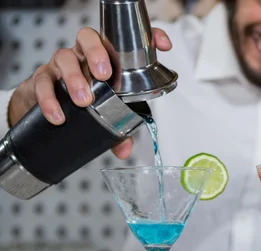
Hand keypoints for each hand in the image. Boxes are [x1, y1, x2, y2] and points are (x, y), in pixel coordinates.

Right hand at [7, 27, 172, 158]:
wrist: (46, 108)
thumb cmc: (83, 101)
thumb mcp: (106, 114)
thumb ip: (119, 131)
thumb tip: (125, 149)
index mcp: (105, 58)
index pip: (125, 41)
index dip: (146, 37)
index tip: (164, 46)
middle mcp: (82, 56)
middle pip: (88, 37)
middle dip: (97, 53)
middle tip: (104, 75)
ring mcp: (61, 65)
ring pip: (64, 57)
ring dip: (75, 78)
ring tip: (84, 101)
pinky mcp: (41, 78)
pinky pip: (42, 82)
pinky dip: (49, 99)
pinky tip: (58, 115)